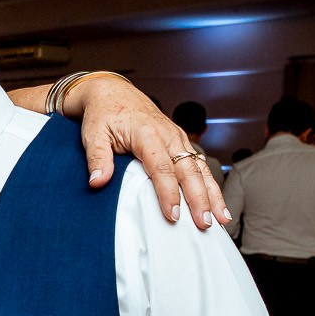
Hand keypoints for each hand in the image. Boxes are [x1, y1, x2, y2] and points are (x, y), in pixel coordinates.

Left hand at [66, 74, 230, 229]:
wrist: (113, 93)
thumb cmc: (103, 114)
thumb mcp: (92, 134)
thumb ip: (97, 158)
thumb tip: (97, 182)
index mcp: (147, 133)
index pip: (161, 167)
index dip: (168, 193)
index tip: (172, 215)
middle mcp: (168, 135)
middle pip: (188, 170)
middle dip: (199, 198)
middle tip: (204, 223)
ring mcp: (177, 137)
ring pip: (200, 168)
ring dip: (212, 193)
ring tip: (221, 218)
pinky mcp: (181, 142)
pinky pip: (200, 164)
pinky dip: (210, 184)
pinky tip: (217, 203)